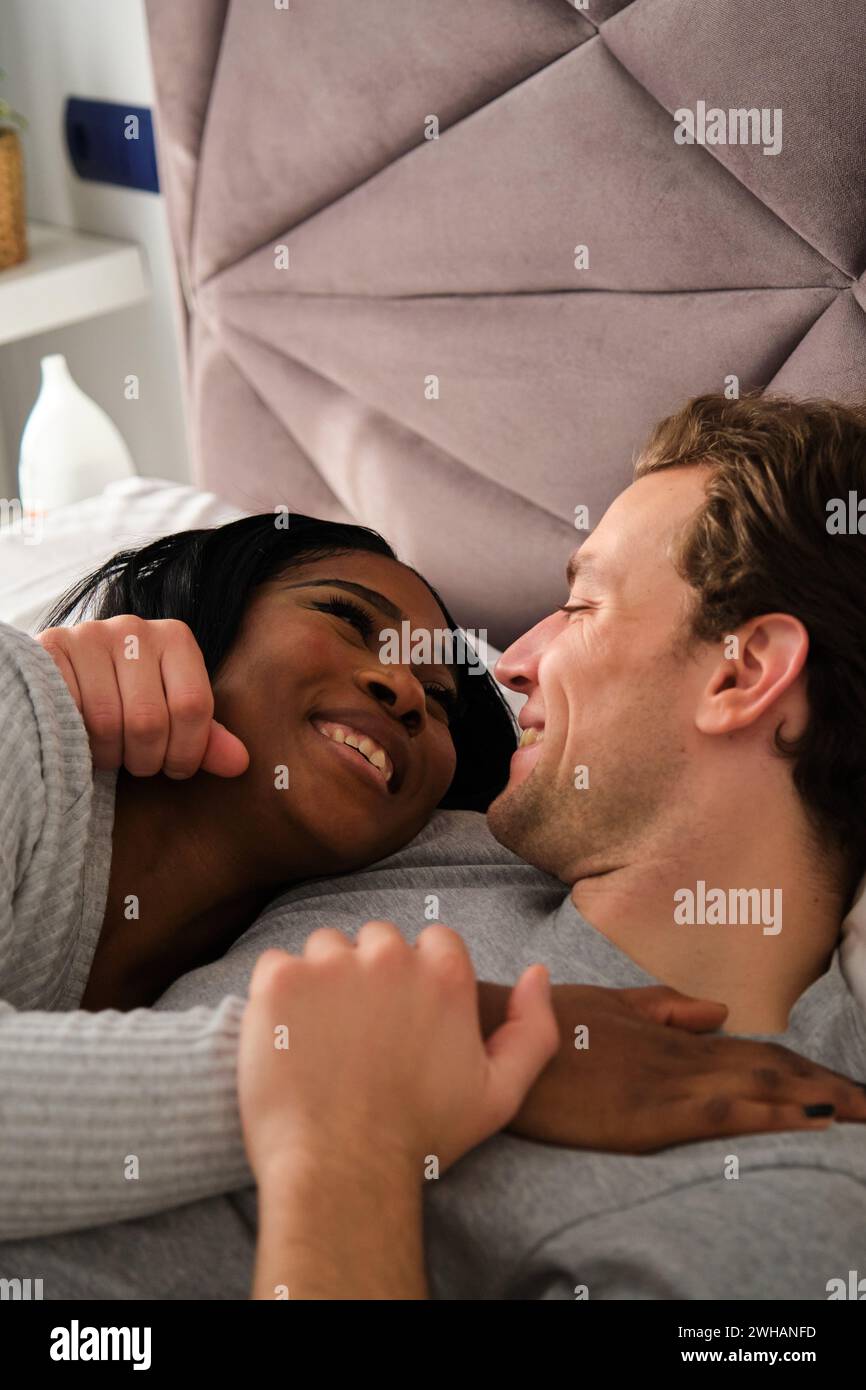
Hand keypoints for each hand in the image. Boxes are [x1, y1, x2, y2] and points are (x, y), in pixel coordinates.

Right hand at [37, 615, 248, 777]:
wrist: (59, 674)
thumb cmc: (125, 699)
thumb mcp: (170, 713)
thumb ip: (203, 737)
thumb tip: (240, 763)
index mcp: (175, 638)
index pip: (193, 707)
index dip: (186, 751)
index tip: (176, 768)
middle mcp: (134, 628)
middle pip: (150, 719)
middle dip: (147, 759)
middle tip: (139, 764)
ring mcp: (89, 635)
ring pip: (108, 722)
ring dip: (109, 755)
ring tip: (109, 752)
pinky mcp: (50, 649)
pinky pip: (70, 713)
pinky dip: (77, 740)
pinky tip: (79, 738)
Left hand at [238, 921, 558, 1186]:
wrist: (341, 1170)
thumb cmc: (418, 1137)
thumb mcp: (499, 1094)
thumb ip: (532, 1029)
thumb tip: (536, 973)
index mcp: (444, 974)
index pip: (433, 943)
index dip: (418, 979)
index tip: (402, 1019)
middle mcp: (389, 956)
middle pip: (375, 941)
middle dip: (368, 976)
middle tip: (358, 1034)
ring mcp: (330, 964)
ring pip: (324, 949)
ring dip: (321, 981)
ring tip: (320, 1039)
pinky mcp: (279, 980)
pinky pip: (274, 964)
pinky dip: (276, 995)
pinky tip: (287, 1037)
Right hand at [484, 982, 865, 1149]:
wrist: (496, 1032)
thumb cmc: (543, 1023)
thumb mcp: (607, 1006)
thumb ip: (663, 1008)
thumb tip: (718, 1011)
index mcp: (670, 1033)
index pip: (754, 1051)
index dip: (802, 1067)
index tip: (840, 1084)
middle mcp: (680, 1053)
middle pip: (770, 1069)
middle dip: (826, 1086)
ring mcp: (669, 1082)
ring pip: (762, 1088)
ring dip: (818, 1099)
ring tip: (862, 1111)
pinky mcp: (651, 1113)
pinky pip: (729, 1114)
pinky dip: (777, 1115)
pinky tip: (812, 1119)